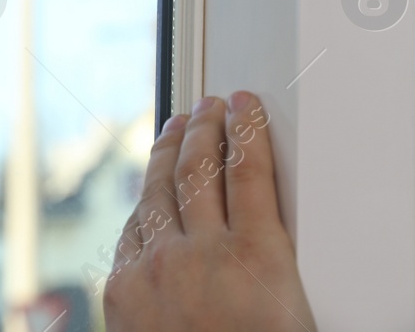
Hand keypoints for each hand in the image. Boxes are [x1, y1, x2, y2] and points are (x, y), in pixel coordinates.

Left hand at [104, 91, 317, 331]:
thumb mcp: (293, 307)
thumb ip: (279, 252)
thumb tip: (273, 217)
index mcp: (257, 256)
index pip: (249, 168)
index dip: (246, 127)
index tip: (243, 106)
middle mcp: (202, 255)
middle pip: (199, 168)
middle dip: (205, 128)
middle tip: (209, 107)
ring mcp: (155, 270)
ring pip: (158, 193)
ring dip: (168, 153)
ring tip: (176, 129)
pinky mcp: (121, 290)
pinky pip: (131, 232)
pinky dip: (144, 206)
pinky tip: (148, 197)